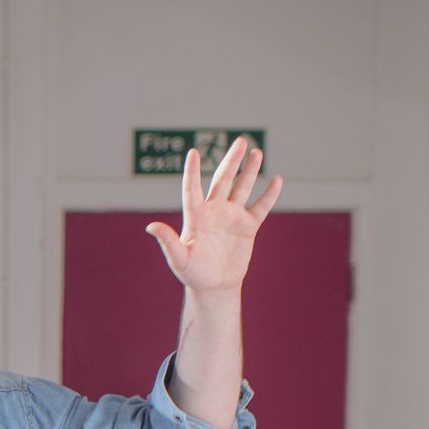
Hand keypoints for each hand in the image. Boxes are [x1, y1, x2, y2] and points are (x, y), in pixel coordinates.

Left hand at [146, 138, 282, 295]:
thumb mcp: (179, 259)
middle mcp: (214, 211)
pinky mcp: (248, 227)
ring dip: (250, 171)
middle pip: (223, 180)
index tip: (193, 152)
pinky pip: (260, 207)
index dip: (192, 171)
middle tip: (241, 141)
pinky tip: (277, 180)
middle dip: (232, 161)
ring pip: (242, 188)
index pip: (192, 189)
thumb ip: (168, 242)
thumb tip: (150, 227)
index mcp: (196, 216)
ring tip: (257, 152)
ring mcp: (232, 217)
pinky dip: (269, 195)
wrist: (214, 286)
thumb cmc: (193, 274)